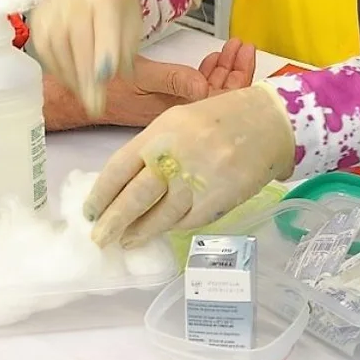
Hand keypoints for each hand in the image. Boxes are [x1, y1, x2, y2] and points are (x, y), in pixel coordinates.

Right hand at [31, 0, 142, 116]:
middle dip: (86, 75)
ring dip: (71, 77)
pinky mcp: (38, 17)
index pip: (104, 22)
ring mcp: (53, 6)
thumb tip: (115, 76)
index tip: (106, 77)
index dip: (105, 50)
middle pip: (77, 37)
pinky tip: (71, 81)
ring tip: (85, 96)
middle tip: (95, 104)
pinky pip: (43, 48)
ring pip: (56, 45)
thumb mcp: (132, 26)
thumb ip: (126, 51)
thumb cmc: (116, 11)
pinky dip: (57, 69)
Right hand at [47, 37, 256, 130]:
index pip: (221, 101)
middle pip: (220, 96)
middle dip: (235, 71)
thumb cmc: (107, 85)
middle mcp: (181, 114)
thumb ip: (174, 81)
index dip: (238, 78)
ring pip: (209, 91)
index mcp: (180, 112)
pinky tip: (210, 59)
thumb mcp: (141, 77)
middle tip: (243, 46)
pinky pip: (195, 89)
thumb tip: (206, 88)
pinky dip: (206, 73)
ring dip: (222, 70)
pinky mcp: (166, 100)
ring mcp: (175, 107)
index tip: (245, 53)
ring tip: (233, 47)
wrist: (77, 94)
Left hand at [83, 82, 295, 247]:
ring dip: (141, 231)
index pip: (119, 167)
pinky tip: (162, 231)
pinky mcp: (219, 198)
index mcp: (161, 131)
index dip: (101, 193)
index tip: (90, 211)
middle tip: (100, 239)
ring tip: (127, 241)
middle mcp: (176, 154)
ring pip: (162, 215)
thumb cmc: (219, 119)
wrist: (269, 122)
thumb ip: (151, 149)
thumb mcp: (178, 122)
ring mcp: (199, 178)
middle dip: (114, 222)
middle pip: (136, 196)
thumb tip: (125, 185)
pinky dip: (172, 228)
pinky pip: (188, 220)